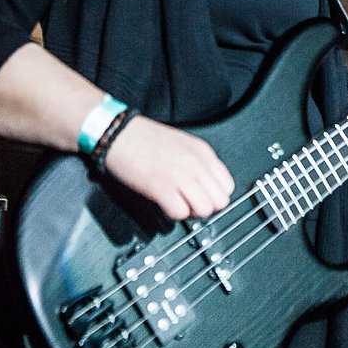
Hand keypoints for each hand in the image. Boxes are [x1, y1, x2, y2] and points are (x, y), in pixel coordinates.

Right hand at [103, 115, 234, 220]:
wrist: (119, 133)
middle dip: (204, 207)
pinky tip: (163, 203)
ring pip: (204, 209)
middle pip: (219, 202)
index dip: (214, 196)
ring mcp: (179, 175)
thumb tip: (206, 186)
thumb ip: (199, 163)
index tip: (201, 195)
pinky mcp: (160, 186)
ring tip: (176, 202)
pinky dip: (172, 214)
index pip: (227, 187)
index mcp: (203, 152)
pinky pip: (180, 212)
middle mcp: (196, 163)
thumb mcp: (184, 144)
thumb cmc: (146, 138)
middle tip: (188, 202)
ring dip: (190, 212)